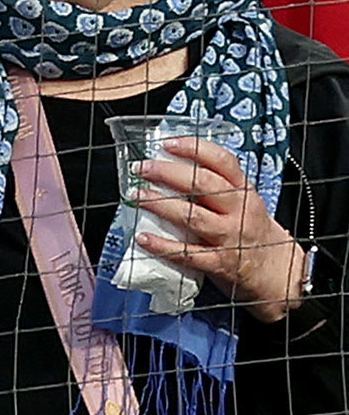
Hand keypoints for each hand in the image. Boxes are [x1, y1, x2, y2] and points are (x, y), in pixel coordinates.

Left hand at [129, 135, 307, 323]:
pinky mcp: (219, 263)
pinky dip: (162, 246)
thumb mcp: (243, 202)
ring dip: (160, 205)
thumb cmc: (252, 231)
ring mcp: (229, 237)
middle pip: (204, 185)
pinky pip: (187, 253)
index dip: (195, 148)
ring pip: (193, 216)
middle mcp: (238, 211)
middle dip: (169, 173)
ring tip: (137, 196)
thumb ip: (215, 187)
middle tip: (142, 168)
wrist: (276, 271)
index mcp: (243, 191)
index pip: (223, 162)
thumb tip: (170, 166)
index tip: (167, 143)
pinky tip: (142, 238)